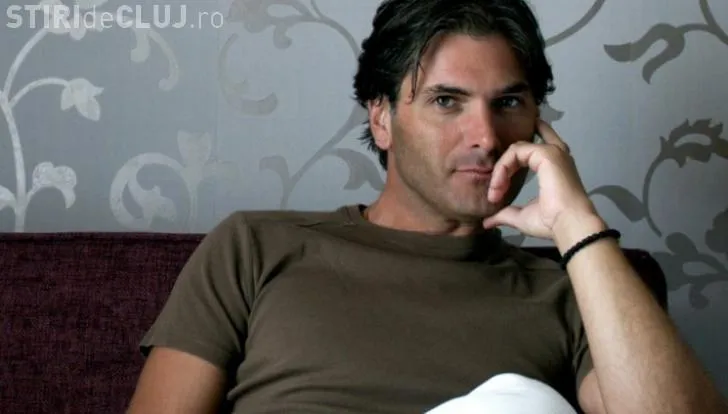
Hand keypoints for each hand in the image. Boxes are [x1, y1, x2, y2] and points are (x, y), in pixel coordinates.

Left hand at [482, 120, 602, 241]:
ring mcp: (551, 152)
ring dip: (500, 170)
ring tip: (495, 192)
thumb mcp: (522, 217)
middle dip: (503, 165)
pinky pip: (515, 152)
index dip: (508, 166)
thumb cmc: (551, 222)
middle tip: (495, 190)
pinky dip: (503, 168)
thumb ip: (505, 214)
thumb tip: (487, 222)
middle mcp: (555, 155)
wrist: (568, 225)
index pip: (530, 151)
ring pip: (515, 150)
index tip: (497, 192)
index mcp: (553, 168)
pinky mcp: (546, 153)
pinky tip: (499, 185)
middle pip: (522, 145)